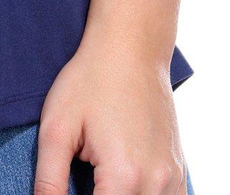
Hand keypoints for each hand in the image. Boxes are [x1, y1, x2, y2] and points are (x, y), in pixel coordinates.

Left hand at [34, 34, 186, 194]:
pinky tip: (123, 185)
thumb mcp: (57, 128)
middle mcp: (156, 184)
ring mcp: (173, 179)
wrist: (130, 49)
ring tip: (99, 181)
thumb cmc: (90, 81)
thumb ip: (50, 179)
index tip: (71, 189)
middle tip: (83, 182)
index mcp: (123, 177)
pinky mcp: (179, 171)